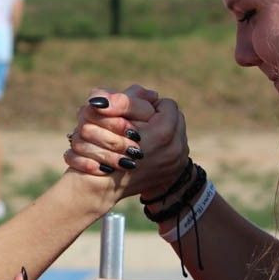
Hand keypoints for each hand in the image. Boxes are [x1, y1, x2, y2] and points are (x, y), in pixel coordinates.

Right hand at [65, 86, 189, 199]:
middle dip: (159, 117)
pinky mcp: (173, 170)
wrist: (103, 185)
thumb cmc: (101, 148)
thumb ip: (131, 98)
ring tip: (146, 133)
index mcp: (163, 133)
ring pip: (177, 131)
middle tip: (143, 120)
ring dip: (162, 129)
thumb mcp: (111, 116)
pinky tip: (148, 146)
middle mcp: (175, 149)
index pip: (166, 104)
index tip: (137, 111)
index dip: (149, 105)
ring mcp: (176, 162)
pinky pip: (175, 146)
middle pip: (175, 118)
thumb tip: (153, 94)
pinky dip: (163, 143)